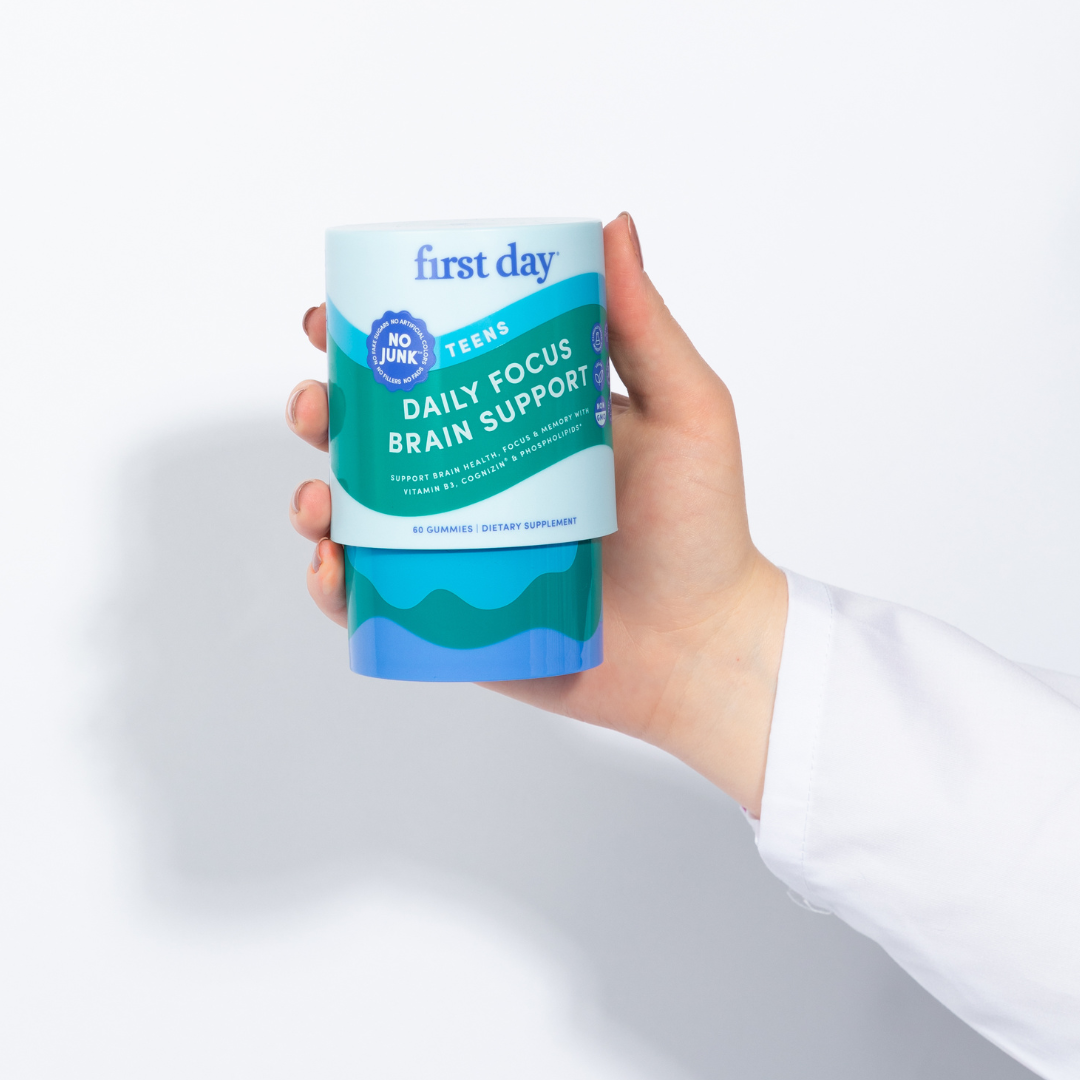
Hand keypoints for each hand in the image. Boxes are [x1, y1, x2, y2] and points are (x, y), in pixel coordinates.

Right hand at [286, 214, 786, 814]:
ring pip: (361, 516)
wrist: (700, 648)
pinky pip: (375, 601)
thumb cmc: (700, 530)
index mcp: (518, 425)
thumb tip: (613, 226)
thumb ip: (645, 327)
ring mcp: (460, 550)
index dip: (372, 341)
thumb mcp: (684, 413)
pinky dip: (337, 586)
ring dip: (317, 498)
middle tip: (315, 407)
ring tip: (320, 500)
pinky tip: (334, 569)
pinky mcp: (453, 615)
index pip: (432, 371)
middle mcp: (479, 482)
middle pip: (377, 438)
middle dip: (324, 414)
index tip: (332, 318)